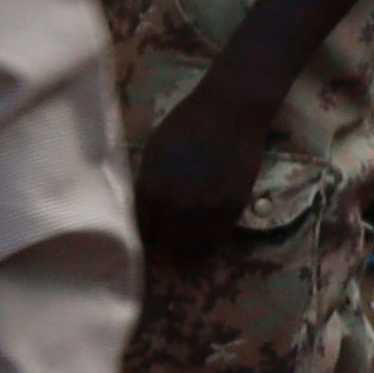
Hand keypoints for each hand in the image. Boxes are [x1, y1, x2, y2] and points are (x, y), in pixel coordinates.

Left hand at [128, 80, 278, 250]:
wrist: (229, 111)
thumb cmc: (186, 125)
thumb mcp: (153, 155)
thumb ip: (148, 184)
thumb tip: (143, 210)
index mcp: (150, 189)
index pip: (141, 229)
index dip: (142, 241)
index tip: (144, 246)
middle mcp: (176, 204)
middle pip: (164, 244)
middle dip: (161, 252)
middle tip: (162, 258)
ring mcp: (206, 207)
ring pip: (192, 247)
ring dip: (185, 256)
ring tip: (181, 260)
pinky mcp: (233, 207)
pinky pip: (217, 238)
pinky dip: (208, 247)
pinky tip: (202, 249)